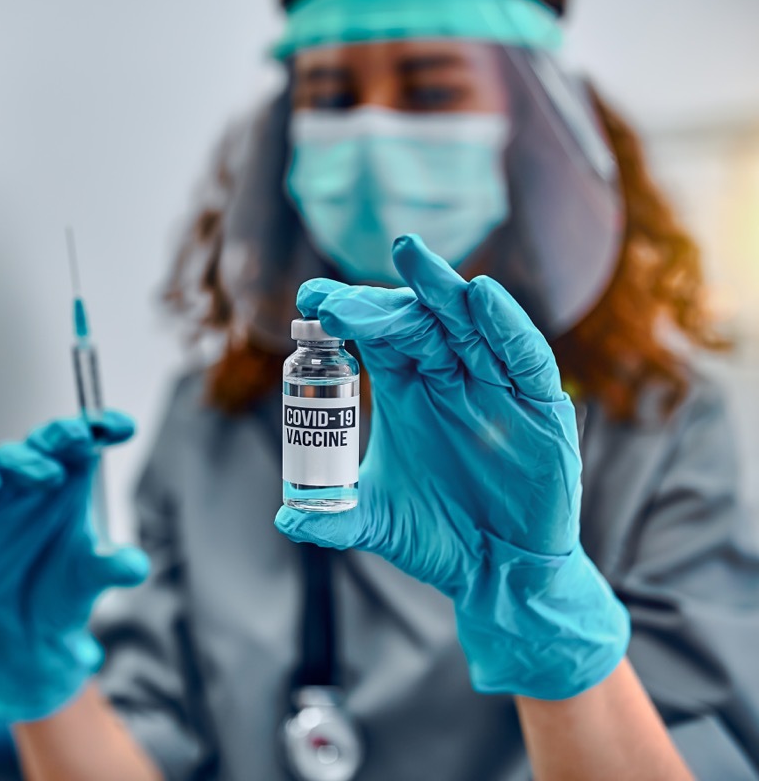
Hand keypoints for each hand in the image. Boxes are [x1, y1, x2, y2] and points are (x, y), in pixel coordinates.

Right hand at [0, 413, 149, 720]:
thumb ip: (112, 567)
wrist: (24, 636)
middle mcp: (34, 481)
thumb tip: (136, 565)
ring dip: (27, 460)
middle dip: (64, 434)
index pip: (86, 441)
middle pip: (47, 440)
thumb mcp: (91, 579)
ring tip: (49, 476)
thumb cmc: (62, 592)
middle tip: (82, 437)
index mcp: (71, 483)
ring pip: (7, 457)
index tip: (125, 427)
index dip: (102, 426)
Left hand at [276, 234, 628, 699]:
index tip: (309, 302)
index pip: (376, 335)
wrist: (500, 572)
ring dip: (440, 289)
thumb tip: (285, 517)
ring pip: (469, 324)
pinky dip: (505, 325)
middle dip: (379, 302)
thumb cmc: (439, 537)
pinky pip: (524, 357)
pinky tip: (482, 296)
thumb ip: (334, 516)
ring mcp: (496, 386)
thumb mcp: (379, 523)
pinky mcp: (541, 406)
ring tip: (410, 255)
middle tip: (340, 296)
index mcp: (407, 389)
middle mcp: (449, 377)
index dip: (347, 314)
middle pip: (416, 320)